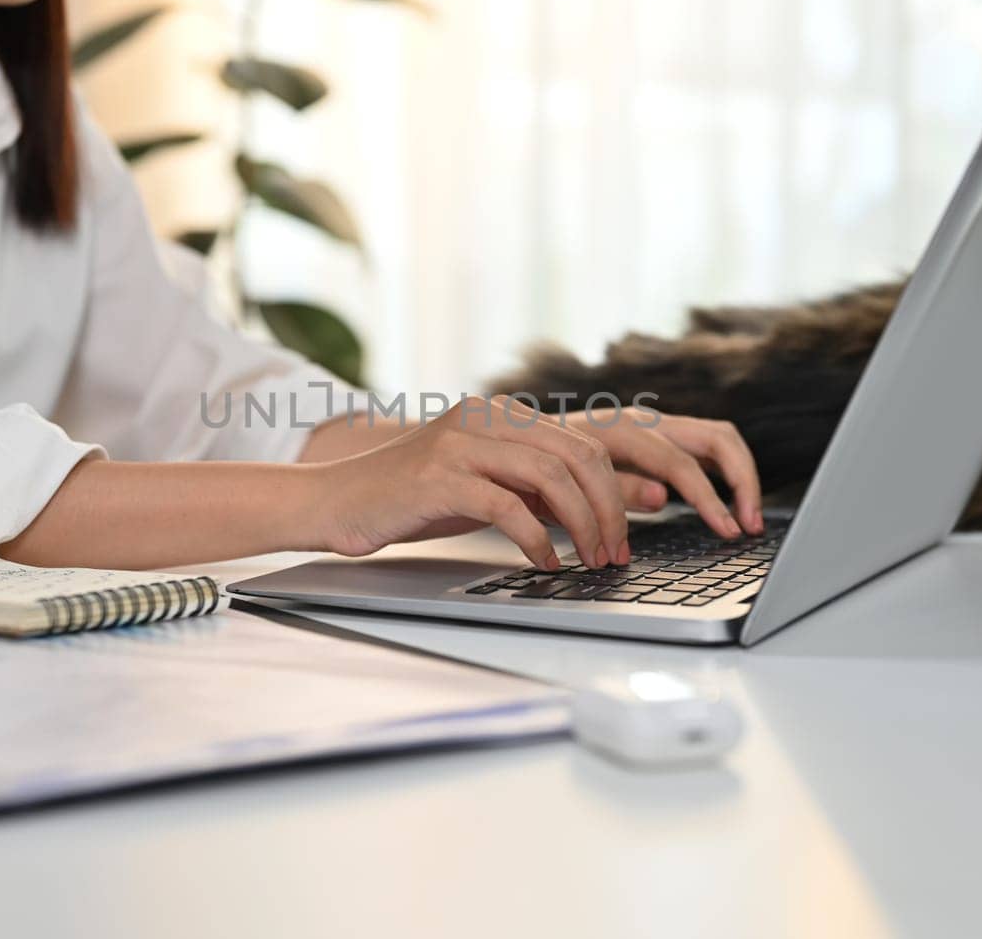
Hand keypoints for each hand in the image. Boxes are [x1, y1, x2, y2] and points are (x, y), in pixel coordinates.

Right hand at [306, 395, 762, 569]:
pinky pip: (506, 504)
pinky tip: (543, 565)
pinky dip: (535, 539)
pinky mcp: (439, 474)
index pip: (589, 442)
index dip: (622, 490)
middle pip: (580, 456)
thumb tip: (643, 495)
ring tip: (590, 563)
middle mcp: (489, 418)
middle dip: (611, 510)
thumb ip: (556, 490)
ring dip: (582, 527)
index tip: (632, 537)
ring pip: (551, 475)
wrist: (338, 501)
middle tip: (616, 557)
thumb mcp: (495, 489)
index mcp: (507, 417)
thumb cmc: (418, 500)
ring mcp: (463, 442)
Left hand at [554, 400, 764, 536]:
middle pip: (716, 438)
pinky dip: (724, 472)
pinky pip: (703, 447)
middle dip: (742, 481)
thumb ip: (614, 490)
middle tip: (750, 525)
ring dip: (740, 476)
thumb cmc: (534, 470)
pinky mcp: (656, 437)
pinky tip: (727, 503)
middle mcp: (643, 421)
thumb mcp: (563, 486)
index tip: (728, 531)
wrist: (511, 446)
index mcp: (620, 430)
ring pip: (717, 438)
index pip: (680, 462)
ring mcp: (652, 425)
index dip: (709, 499)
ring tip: (748, 518)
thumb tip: (662, 496)